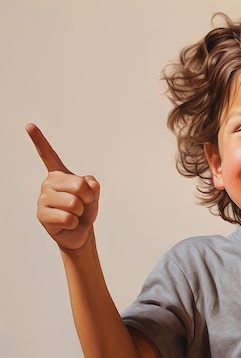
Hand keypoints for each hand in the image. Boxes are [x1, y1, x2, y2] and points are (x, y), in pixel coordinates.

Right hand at [26, 123, 99, 249]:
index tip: (29, 125)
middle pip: (78, 185)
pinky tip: (68, 223)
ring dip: (80, 212)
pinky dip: (74, 223)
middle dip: (87, 197)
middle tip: (82, 204)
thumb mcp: (93, 194)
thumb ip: (93, 185)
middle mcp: (48, 184)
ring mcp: (43, 199)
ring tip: (74, 214)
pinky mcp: (42, 216)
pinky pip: (68, 218)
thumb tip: (87, 185)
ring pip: (74, 203)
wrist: (81, 231)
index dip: (39, 140)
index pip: (48, 155)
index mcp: (60, 174)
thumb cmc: (85, 209)